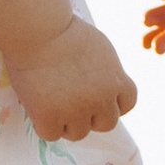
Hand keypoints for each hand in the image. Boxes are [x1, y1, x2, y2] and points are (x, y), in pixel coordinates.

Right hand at [3, 17, 135, 142]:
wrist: (39, 30)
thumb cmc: (64, 30)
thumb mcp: (99, 47)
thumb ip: (106, 71)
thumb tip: (103, 86)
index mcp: (116, 80)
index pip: (126, 104)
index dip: (112, 103)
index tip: (97, 96)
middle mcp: (101, 100)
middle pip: (106, 124)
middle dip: (92, 116)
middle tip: (72, 102)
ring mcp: (75, 111)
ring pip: (78, 133)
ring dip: (66, 122)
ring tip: (51, 101)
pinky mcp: (49, 117)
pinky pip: (51, 134)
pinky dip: (44, 124)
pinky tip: (37, 106)